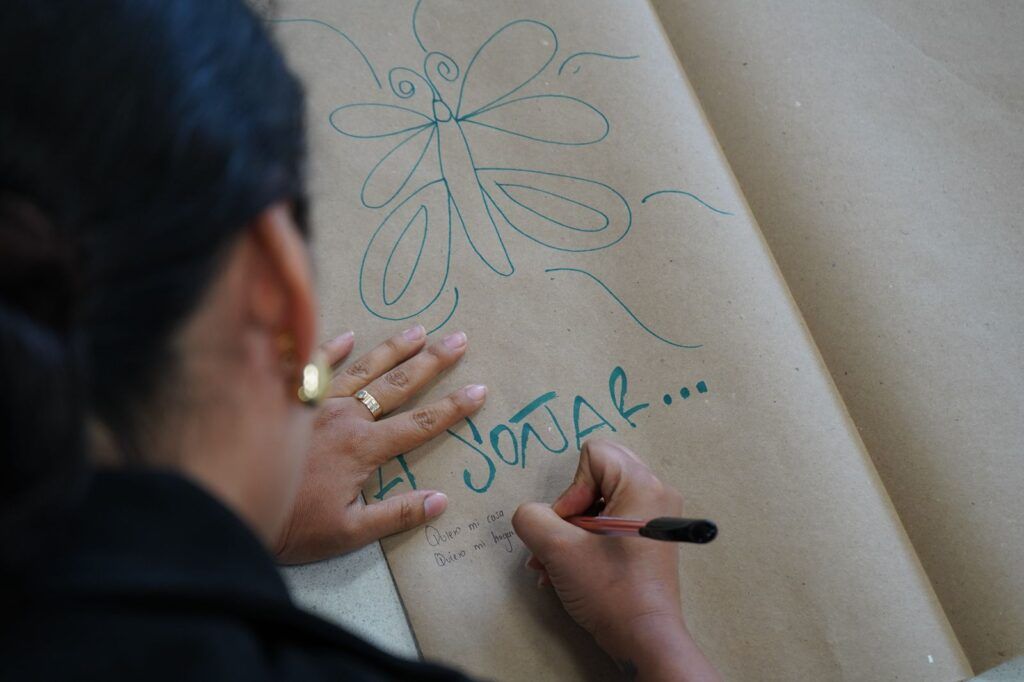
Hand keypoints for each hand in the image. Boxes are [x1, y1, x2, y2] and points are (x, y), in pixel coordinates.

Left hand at [275, 325, 485, 563]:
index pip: (419, 424)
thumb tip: (441, 500)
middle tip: (458, 340)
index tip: (479, 390)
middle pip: (396, 384)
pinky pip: (312, 365)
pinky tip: (350, 335)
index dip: (453, 408)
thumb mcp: (348, 533)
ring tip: (419, 330)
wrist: (228, 508)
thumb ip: (396, 514)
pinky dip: (332, 348)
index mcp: (362, 448)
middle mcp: (343, 416)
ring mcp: (314, 403)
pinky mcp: (287, 399)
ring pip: (362, 368)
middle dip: (432, 362)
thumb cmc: (291, 527)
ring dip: (393, 348)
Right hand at [512, 439, 719, 681]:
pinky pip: (610, 521)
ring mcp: (655, 516)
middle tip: (563, 540)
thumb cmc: (610, 591)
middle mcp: (656, 493)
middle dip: (570, 509)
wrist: (644, 639)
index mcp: (642, 485)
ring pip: (599, 502)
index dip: (573, 488)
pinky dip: (585, 540)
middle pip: (597, 475)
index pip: (594, 454)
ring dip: (570, 531)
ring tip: (554, 565)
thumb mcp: (558, 549)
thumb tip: (532, 514)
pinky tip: (566, 571)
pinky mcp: (649, 537)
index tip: (572, 527)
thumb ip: (532, 517)